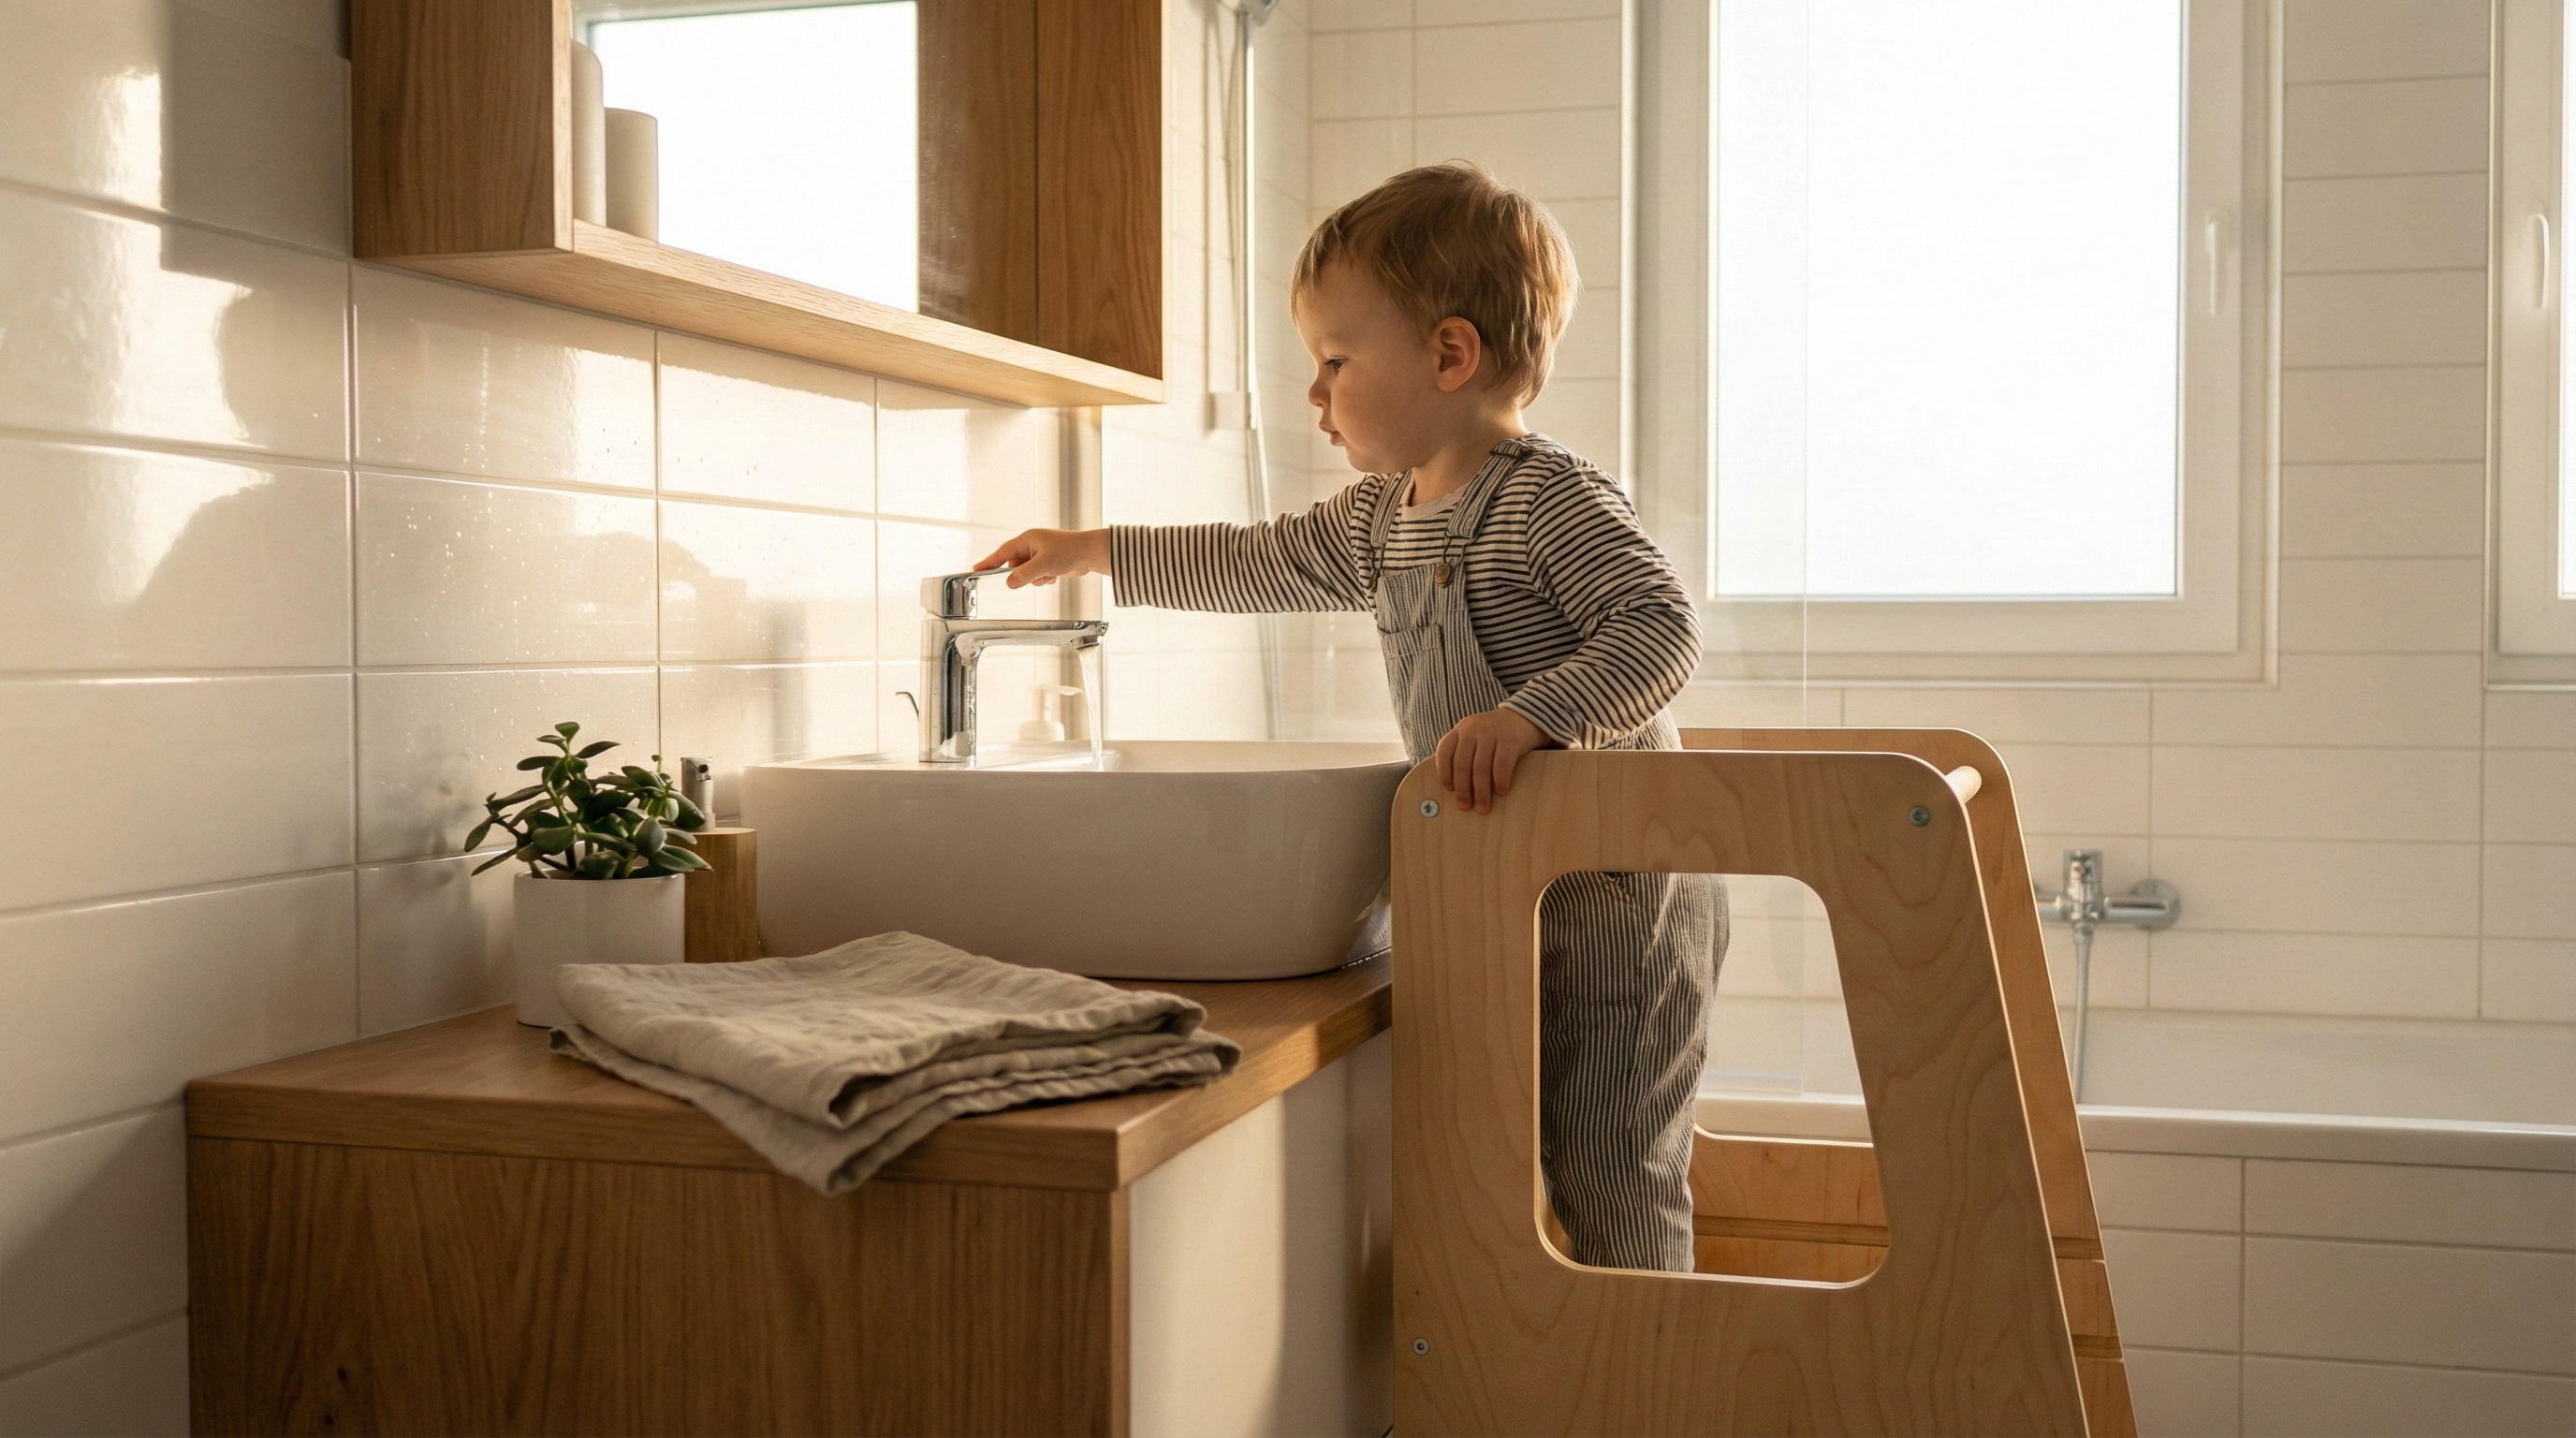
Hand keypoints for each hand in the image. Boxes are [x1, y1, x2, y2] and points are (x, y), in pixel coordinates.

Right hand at [974, 528, 1111, 587]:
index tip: (976, 569)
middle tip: (1037, 575)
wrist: (1091, 553)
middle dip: (1025, 575)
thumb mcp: (1044, 564)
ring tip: (1050, 573)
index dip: (989, 562)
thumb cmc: (1070, 551)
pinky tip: (1055, 575)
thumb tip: (1009, 583)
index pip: (1003, 552)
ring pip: (1027, 573)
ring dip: (1037, 578)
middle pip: (1015, 566)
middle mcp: (1032, 545)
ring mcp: (1040, 554)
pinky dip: (1045, 578)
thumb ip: (1025, 574)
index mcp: (1028, 539)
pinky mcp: (1048, 562)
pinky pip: (1038, 576)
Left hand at [1435, 707, 1548, 813]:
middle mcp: (1472, 729)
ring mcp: (1491, 732)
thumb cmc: (1496, 736)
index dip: (1444, 773)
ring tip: (1483, 807)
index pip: (1444, 752)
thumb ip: (1464, 755)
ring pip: (1481, 767)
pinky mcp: (1510, 739)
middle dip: (1463, 789)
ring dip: (1481, 791)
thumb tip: (1456, 790)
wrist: (1524, 717)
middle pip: (1462, 764)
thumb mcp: (1475, 738)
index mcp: (1460, 730)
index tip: (1450, 790)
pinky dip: (1500, 781)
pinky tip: (1501, 791)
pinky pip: (1502, 765)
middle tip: (1466, 807)